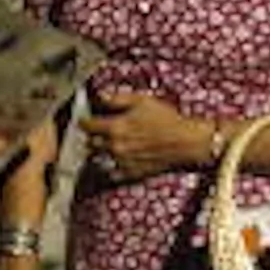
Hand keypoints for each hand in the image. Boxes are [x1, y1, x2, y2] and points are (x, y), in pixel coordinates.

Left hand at [79, 87, 206, 182]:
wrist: (185, 142)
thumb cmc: (166, 119)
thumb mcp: (142, 101)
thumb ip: (117, 99)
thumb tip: (100, 96)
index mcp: (115, 127)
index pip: (86, 125)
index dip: (84, 121)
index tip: (84, 120)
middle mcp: (114, 146)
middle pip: (90, 143)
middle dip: (92, 136)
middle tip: (97, 132)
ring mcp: (121, 161)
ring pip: (98, 158)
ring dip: (99, 152)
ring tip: (105, 146)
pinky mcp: (130, 173)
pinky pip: (111, 173)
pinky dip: (110, 167)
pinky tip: (115, 161)